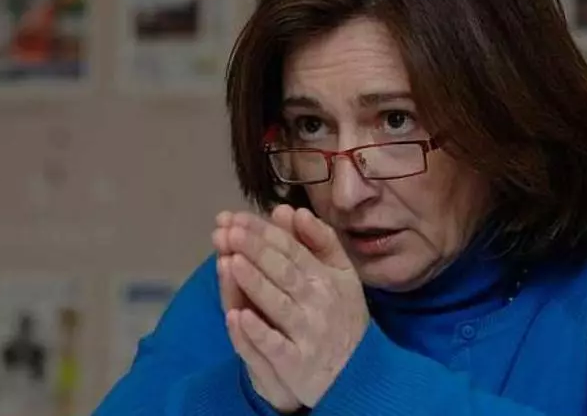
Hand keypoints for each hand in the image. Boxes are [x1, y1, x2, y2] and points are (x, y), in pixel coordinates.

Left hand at [219, 205, 369, 407]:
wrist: (357, 374)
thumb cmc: (340, 314)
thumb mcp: (340, 274)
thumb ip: (319, 241)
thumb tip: (291, 211)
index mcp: (327, 277)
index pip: (292, 250)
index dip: (264, 233)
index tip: (235, 218)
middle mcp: (318, 303)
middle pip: (283, 272)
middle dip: (256, 250)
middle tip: (229, 231)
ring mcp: (307, 335)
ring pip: (278, 305)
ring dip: (255, 284)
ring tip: (231, 261)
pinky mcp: (295, 364)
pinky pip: (275, 346)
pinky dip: (257, 333)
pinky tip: (238, 316)